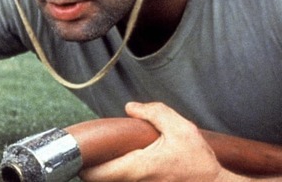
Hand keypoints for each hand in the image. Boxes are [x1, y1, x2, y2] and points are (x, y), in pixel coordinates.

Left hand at [80, 102, 239, 181]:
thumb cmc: (199, 162)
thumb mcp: (181, 129)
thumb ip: (154, 113)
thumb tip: (131, 108)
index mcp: (138, 168)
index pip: (96, 174)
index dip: (83, 164)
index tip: (82, 152)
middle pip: (100, 181)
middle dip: (94, 166)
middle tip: (95, 150)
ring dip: (108, 171)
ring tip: (110, 154)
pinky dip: (120, 174)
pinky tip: (124, 162)